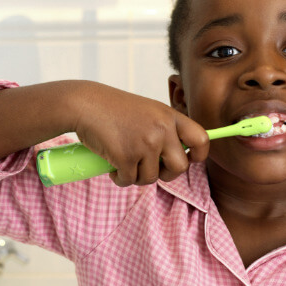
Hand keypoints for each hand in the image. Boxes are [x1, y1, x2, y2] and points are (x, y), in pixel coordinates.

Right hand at [70, 82, 209, 185]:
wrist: (84, 104)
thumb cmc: (112, 109)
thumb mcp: (147, 111)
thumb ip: (164, 129)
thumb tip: (179, 157)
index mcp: (169, 116)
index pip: (201, 139)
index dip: (199, 155)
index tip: (189, 160)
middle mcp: (162, 129)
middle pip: (180, 167)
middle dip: (166, 174)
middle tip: (150, 169)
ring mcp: (145, 144)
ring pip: (151, 178)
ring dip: (136, 176)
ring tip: (124, 162)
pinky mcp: (126, 157)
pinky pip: (129, 180)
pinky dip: (119, 178)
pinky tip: (112, 166)